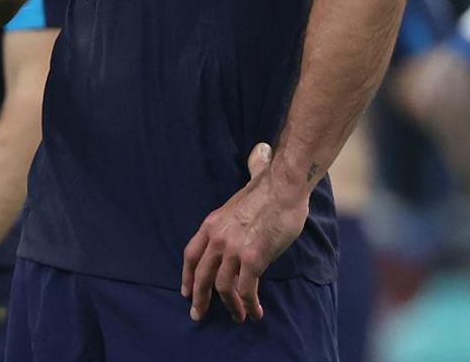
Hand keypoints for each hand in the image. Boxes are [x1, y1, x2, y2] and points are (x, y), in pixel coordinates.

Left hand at [179, 143, 306, 322]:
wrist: (283, 186)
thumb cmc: (270, 187)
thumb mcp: (246, 187)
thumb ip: (249, 175)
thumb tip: (259, 152)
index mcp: (212, 224)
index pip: (191, 255)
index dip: (188, 275)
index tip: (186, 291)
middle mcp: (217, 238)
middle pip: (201, 275)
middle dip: (199, 298)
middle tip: (198, 315)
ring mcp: (233, 249)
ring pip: (224, 287)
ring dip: (230, 306)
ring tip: (238, 316)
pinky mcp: (253, 258)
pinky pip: (246, 290)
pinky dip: (249, 304)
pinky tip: (255, 312)